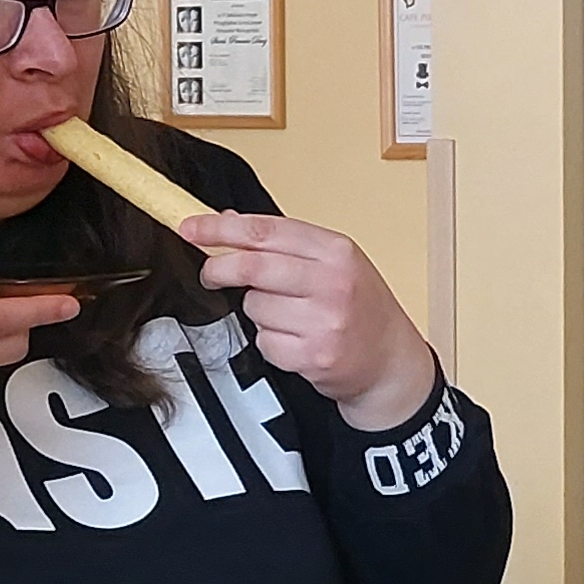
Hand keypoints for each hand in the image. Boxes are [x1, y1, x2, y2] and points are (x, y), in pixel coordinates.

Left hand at [185, 212, 437, 429]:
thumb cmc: (361, 307)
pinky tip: (296, 341)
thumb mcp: (334, 262)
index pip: (265, 231)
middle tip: (211, 273)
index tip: (191, 228)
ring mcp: (324, 322)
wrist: (391, 361)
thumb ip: (284, 243)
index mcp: (336, 251)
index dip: (220, 229)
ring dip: (259, 312)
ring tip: (290, 317)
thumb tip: (228, 222)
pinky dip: (271, 342)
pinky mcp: (313, 357)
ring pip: (254, 307)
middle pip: (253, 266)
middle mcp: (333, 284)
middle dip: (220, 268)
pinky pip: (264, 341)